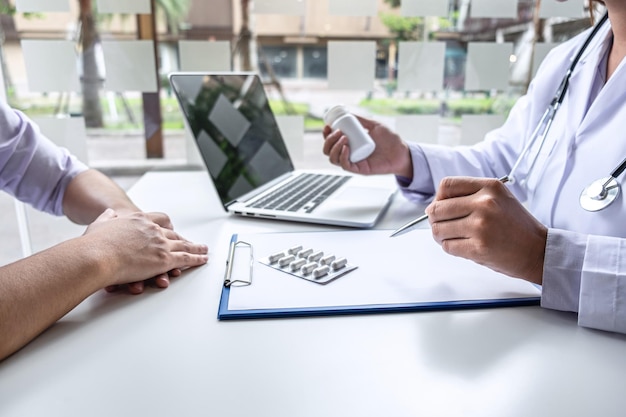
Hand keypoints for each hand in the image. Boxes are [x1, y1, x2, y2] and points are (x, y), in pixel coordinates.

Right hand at [83, 209, 208, 292]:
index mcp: (138, 220)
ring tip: (204, 250)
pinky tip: (202, 259)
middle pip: (173, 233)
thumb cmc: (94, 244)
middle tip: (190, 242)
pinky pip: (185, 258)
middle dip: (183, 238)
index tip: (170, 228)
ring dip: (196, 248)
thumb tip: (109, 213)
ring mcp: (160, 244)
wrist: (97, 256)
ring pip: (184, 245)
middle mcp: (152, 229)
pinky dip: (196, 259)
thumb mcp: (99, 224)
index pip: (158, 220)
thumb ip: (107, 218)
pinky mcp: (164, 259)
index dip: (166, 226)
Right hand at [322, 115, 412, 177]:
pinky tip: (346, 148)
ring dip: (335, 148)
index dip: (326, 135)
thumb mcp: (374, 126)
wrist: (402, 151)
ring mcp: (353, 162)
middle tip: (338, 132)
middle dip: (329, 141)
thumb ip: (362, 120)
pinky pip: (345, 166)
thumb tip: (349, 113)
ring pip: (334, 159)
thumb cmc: (390, 140)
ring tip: (344, 138)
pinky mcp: (360, 169)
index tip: (328, 126)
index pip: (331, 142)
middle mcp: (349, 155)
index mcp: (349, 145)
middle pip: (328, 151)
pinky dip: (343, 157)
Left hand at [424, 177, 546, 283]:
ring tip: (452, 237)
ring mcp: (481, 226)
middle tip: (443, 226)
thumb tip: (436, 203)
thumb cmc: (516, 226)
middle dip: (435, 220)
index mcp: (489, 187)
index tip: (443, 207)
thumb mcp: (499, 197)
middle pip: (437, 209)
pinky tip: (463, 246)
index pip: (446, 185)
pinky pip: (448, 246)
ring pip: (438, 229)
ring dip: (440, 236)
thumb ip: (471, 195)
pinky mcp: (478, 247)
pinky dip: (450, 247)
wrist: (538, 251)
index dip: (439, 198)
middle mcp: (484, 203)